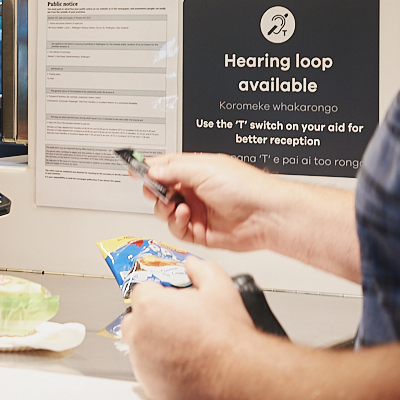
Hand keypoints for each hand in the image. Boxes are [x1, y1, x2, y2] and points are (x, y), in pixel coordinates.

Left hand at [123, 255, 256, 399]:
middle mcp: (139, 335)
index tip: (172, 301)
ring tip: (186, 348)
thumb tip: (193, 265)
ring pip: (141, 349)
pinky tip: (185, 368)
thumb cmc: (228, 337)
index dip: (160, 294)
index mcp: (150, 306)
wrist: (239, 375)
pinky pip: (150, 374)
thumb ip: (201, 269)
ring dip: (155, 346)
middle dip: (152, 320)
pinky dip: (162, 371)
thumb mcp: (220, 287)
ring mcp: (142, 364)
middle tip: (179, 324)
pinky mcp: (151, 387)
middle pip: (135, 320)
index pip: (142, 291)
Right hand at [140, 152, 287, 252]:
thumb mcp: (204, 168)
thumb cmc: (246, 188)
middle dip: (154, 191)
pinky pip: (177, 230)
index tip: (134, 171)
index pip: (165, 167)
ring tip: (176, 205)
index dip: (149, 169)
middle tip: (153, 191)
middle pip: (162, 190)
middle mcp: (196, 190)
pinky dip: (177, 223)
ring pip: (166, 212)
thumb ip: (173, 169)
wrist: (266, 216)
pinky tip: (186, 217)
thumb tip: (152, 169)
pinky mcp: (200, 232)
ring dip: (166, 209)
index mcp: (197, 170)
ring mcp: (198, 211)